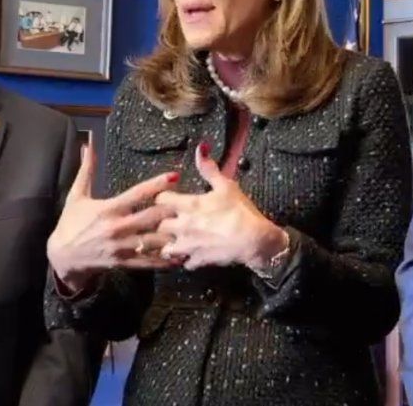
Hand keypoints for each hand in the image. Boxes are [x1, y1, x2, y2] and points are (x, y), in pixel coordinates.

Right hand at [48, 144, 179, 292]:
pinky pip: (147, 262)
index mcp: (108, 209)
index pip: (137, 194)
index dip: (157, 184)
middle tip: (192, 203)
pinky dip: (163, 260)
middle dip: (171, 210)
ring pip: (152, 241)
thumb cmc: (71, 223)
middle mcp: (117, 227)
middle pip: (150, 217)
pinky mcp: (123, 262)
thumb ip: (87, 169)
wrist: (61, 258)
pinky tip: (179, 257)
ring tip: (191, 230)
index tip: (175, 176)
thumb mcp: (77, 195)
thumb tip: (89, 143)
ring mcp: (121, 247)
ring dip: (172, 236)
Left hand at [156, 142, 288, 270]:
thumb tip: (200, 148)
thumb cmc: (240, 211)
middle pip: (158, 225)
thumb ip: (209, 168)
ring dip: (168, 244)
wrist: (254, 240)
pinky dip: (185, 260)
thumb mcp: (226, 185)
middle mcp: (182, 226)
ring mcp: (188, 245)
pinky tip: (189, 256)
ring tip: (174, 241)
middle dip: (161, 222)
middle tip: (167, 220)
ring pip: (165, 248)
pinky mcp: (197, 260)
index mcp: (188, 205)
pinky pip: (184, 263)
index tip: (168, 198)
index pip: (160, 199)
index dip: (162, 197)